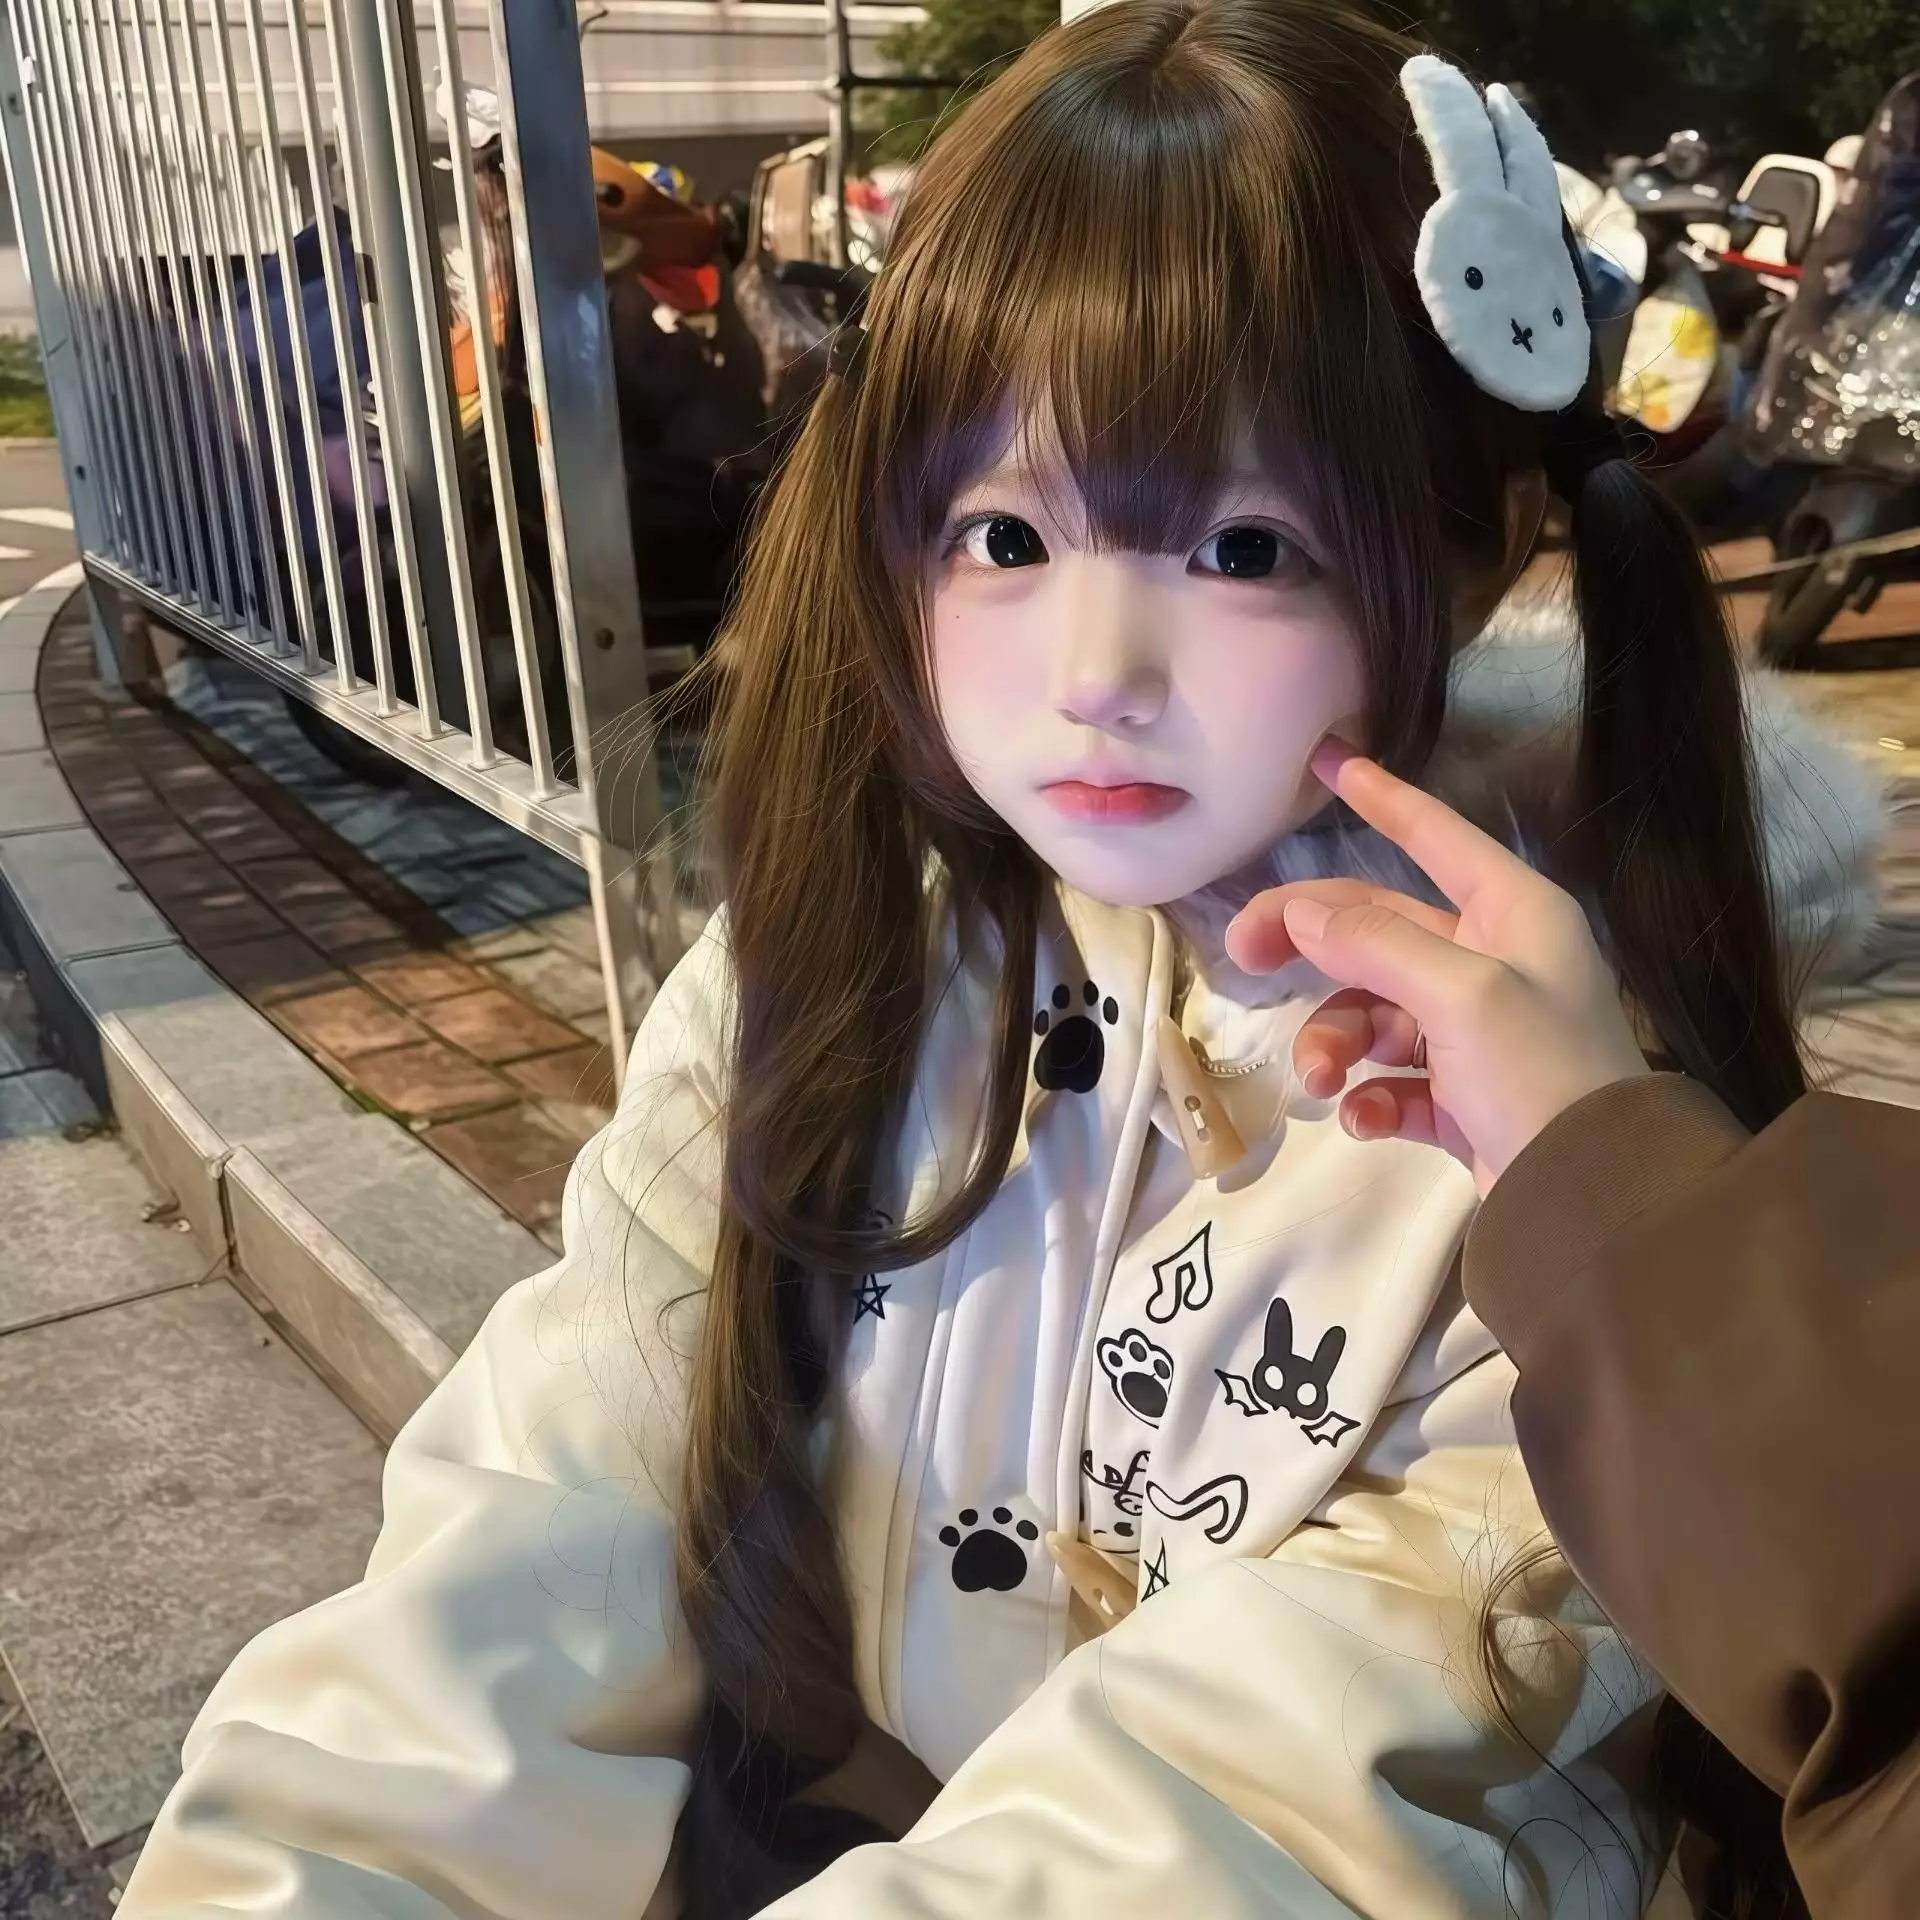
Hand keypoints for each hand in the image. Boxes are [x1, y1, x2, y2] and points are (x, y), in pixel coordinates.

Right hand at [1224, 741, 1651, 1193]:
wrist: (1593, 1202)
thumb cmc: (1540, 1072)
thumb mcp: (1459, 993)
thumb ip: (1374, 943)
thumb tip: (1299, 910)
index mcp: (1514, 914)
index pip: (1437, 836)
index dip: (1383, 798)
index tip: (1330, 761)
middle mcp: (1496, 962)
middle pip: (1381, 929)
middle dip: (1312, 943)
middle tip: (1241, 956)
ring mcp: (1477, 1035)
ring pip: (1374, 1012)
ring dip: (1336, 1040)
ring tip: (1321, 1080)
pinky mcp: (1463, 1100)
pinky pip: (1393, 1081)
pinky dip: (1370, 1097)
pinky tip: (1363, 1117)